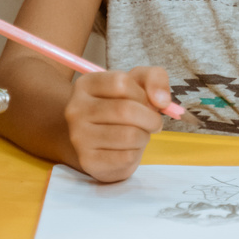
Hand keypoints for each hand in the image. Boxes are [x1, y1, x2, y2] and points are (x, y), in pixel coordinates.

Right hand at [64, 67, 170, 182]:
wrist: (100, 142)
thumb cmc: (121, 107)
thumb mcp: (138, 83)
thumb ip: (155, 78)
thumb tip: (162, 100)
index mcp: (85, 84)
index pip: (120, 82)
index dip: (142, 93)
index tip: (147, 101)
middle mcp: (76, 109)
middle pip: (125, 110)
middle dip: (150, 118)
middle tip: (154, 123)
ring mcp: (79, 136)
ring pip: (129, 136)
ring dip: (144, 136)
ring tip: (140, 134)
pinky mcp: (88, 161)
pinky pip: (126, 157)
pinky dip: (137, 153)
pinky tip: (130, 149)